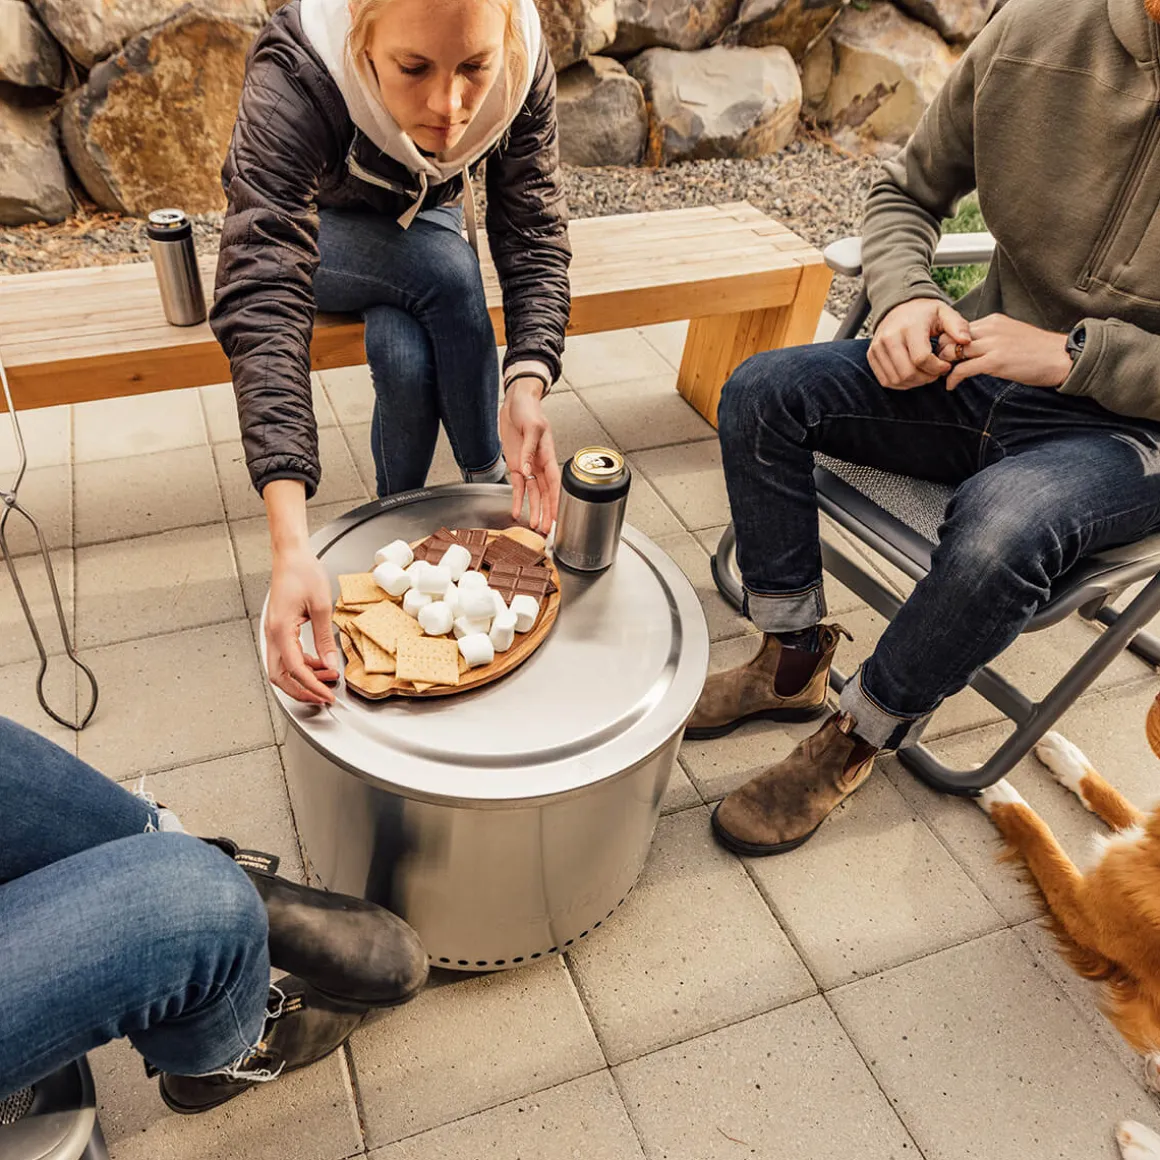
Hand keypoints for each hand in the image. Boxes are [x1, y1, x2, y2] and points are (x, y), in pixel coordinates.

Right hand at [266, 544, 340, 704]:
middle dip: (301, 691)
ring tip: (327, 678)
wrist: (291, 556)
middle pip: (280, 676)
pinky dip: (302, 665)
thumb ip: (324, 639)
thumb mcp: (322, 606)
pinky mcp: (279, 629)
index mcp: (280, 630)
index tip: (327, 695)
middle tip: (323, 696)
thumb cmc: (303, 572)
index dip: (312, 686)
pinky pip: (287, 655)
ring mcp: (273, 632)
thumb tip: (330, 664)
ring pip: (282, 668)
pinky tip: (319, 663)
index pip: (296, 669)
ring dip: (303, 678)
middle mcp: (272, 634)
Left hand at [500, 378, 560, 533]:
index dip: (556, 500)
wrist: (515, 403)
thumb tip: (528, 471)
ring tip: (536, 526)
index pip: (554, 483)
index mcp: (549, 455)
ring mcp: (529, 465)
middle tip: (547, 529)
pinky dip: (518, 499)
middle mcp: (540, 464)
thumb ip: (530, 450)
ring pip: (534, 493)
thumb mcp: (532, 427)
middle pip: (545, 493)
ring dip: (535, 510)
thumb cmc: (529, 410)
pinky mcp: (516, 464)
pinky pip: (518, 486)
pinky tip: (517, 512)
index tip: (557, 516)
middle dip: (547, 511)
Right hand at [868, 298, 971, 389]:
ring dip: (914, 382)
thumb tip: (965, 341)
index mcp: (909, 327)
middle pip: (908, 372)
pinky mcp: (872, 356)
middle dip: (926, 378)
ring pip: (897, 380)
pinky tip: (913, 375)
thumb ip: (958, 326)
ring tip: (925, 373)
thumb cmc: (925, 313)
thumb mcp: (944, 312)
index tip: (946, 366)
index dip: (936, 368)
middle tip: (936, 373)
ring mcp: (877, 348)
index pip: (921, 358)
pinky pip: (886, 380)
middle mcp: (889, 338)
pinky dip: (901, 383)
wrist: (899, 307)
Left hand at [936, 314, 1071, 389]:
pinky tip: (951, 386)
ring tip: (943, 376)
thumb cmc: (1038, 351)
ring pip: (954, 351)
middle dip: (941, 353)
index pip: (958, 328)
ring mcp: (993, 344)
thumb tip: (973, 349)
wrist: (1062, 357)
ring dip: (944, 366)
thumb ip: (991, 339)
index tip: (944, 355)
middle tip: (938, 367)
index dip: (948, 342)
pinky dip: (952, 378)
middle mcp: (990, 328)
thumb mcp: (1011, 336)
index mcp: (994, 321)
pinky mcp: (995, 361)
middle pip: (951, 338)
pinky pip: (963, 369)